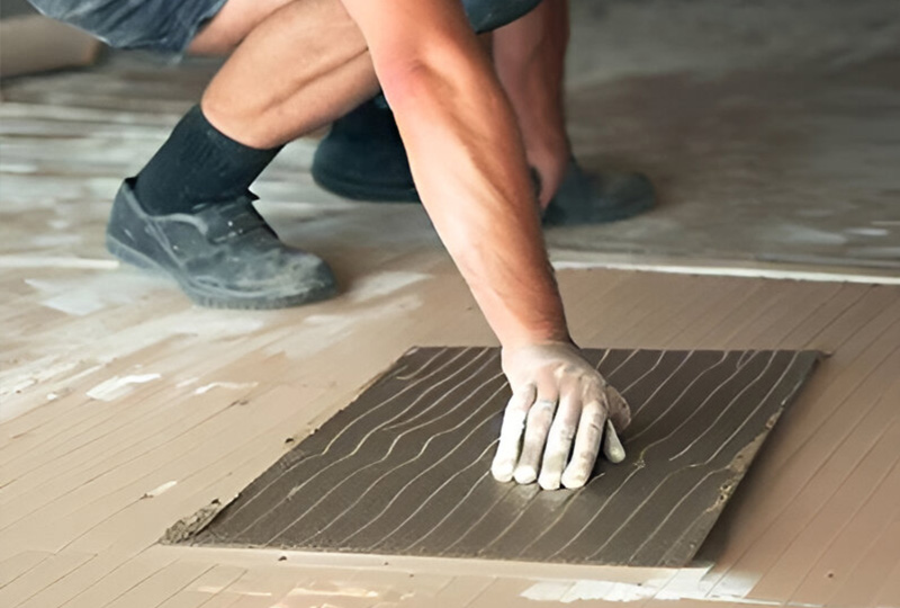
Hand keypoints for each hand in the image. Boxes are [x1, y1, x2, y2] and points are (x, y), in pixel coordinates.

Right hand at [491, 341, 630, 489]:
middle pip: (562, 427)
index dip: (582, 456)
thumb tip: (617, 457)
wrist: (541, 340)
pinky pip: (514, 411)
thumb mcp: (600, 395)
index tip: (573, 482)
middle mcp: (572, 387)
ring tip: (522, 478)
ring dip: (529, 452)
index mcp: (594, 395)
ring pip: (536, 421)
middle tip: (547, 486)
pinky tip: (503, 462)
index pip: (590, 429)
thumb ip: (608, 426)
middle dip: (554, 458)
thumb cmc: (575, 377)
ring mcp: (546, 382)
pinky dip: (508, 439)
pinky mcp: (523, 381)